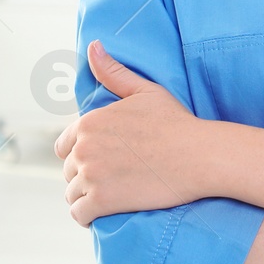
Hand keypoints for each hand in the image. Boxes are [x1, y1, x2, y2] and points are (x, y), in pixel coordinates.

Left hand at [54, 40, 205, 226]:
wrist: (199, 155)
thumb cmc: (176, 122)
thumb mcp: (144, 91)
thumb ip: (113, 72)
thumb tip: (94, 46)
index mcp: (88, 123)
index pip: (64, 146)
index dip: (81, 154)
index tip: (103, 160)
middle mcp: (83, 149)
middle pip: (69, 172)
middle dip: (85, 177)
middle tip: (112, 180)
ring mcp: (91, 176)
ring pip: (72, 194)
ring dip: (86, 198)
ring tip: (110, 197)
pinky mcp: (101, 202)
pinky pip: (79, 215)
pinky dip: (88, 217)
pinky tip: (104, 213)